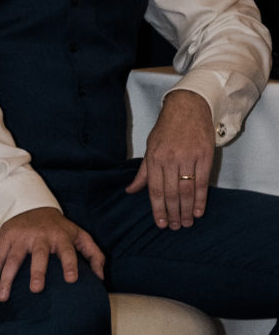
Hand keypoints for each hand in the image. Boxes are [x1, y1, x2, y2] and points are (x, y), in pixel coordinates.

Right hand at [0, 206, 105, 301]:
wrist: (32, 205)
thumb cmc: (60, 228)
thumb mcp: (80, 235)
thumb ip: (94, 255)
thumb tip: (100, 279)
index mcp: (60, 237)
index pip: (67, 251)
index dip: (70, 264)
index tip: (71, 279)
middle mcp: (40, 236)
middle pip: (38, 255)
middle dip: (37, 271)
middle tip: (36, 289)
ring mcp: (21, 237)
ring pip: (12, 259)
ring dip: (6, 279)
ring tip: (2, 298)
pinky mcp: (6, 238)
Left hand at [128, 87, 213, 229]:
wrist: (188, 107)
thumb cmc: (166, 129)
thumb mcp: (150, 148)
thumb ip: (143, 172)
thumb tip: (130, 191)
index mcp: (154, 158)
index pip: (154, 190)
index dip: (157, 209)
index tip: (160, 224)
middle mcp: (170, 159)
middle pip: (171, 193)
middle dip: (172, 213)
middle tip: (175, 227)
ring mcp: (188, 157)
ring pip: (186, 190)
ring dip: (186, 210)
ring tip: (186, 223)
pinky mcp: (204, 155)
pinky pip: (202, 182)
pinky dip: (200, 198)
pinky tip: (198, 211)